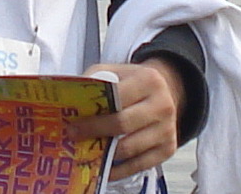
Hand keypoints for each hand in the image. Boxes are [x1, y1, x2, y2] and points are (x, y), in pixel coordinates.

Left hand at [70, 60, 183, 180]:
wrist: (164, 90)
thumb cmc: (133, 82)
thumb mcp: (115, 71)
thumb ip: (96, 81)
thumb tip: (72, 102)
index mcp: (148, 80)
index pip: (117, 98)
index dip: (94, 113)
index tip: (73, 123)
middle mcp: (162, 105)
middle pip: (123, 124)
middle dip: (95, 132)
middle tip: (75, 137)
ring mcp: (167, 129)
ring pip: (131, 148)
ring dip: (106, 153)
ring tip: (87, 151)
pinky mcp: (168, 148)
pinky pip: (140, 165)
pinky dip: (120, 169)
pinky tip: (105, 167)